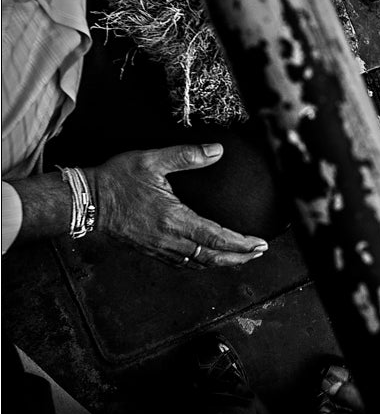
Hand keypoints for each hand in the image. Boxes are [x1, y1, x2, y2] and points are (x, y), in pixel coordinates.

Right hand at [91, 144, 268, 266]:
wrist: (85, 201)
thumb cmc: (117, 179)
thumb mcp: (152, 161)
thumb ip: (187, 156)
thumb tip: (217, 150)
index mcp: (174, 219)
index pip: (217, 238)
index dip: (242, 244)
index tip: (260, 244)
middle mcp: (170, 239)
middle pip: (213, 257)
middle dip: (240, 257)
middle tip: (259, 252)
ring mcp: (160, 248)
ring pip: (200, 263)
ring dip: (224, 262)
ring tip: (242, 256)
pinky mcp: (151, 250)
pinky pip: (184, 263)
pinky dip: (202, 263)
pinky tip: (209, 257)